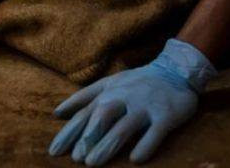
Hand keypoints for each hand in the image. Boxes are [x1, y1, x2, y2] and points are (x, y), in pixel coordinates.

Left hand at [48, 39, 215, 165]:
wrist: (175, 70)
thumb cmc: (136, 82)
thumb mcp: (108, 84)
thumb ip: (84, 97)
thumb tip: (57, 113)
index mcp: (108, 91)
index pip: (84, 112)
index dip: (69, 132)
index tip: (55, 151)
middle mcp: (124, 97)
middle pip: (102, 117)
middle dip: (87, 137)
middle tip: (76, 159)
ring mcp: (145, 106)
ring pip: (124, 126)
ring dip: (107, 144)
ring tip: (93, 163)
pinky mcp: (165, 115)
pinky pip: (155, 132)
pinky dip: (145, 145)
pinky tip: (135, 159)